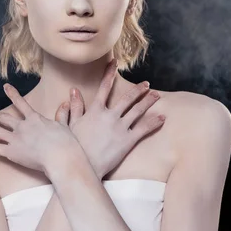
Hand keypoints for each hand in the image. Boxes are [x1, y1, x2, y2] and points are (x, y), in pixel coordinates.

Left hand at [0, 84, 78, 175]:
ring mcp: (15, 139)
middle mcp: (22, 127)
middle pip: (4, 118)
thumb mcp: (66, 126)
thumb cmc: (66, 143)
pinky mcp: (11, 152)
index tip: (5, 87)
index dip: (13, 94)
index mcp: (35, 119)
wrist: (60, 156)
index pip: (21, 104)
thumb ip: (64, 114)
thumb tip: (67, 102)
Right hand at [54, 59, 164, 178]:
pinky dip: (154, 122)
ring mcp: (119, 127)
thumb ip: (73, 107)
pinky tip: (162, 118)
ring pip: (138, 110)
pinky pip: (144, 129)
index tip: (114, 63)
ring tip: (157, 95)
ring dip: (149, 101)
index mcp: (95, 110)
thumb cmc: (73, 147)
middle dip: (139, 90)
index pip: (104, 87)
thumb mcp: (68, 125)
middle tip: (147, 84)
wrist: (81, 166)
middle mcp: (109, 115)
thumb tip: (73, 91)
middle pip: (127, 98)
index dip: (109, 74)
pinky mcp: (127, 141)